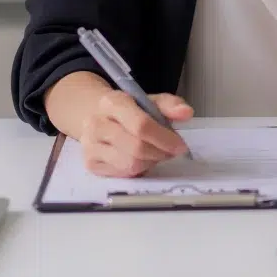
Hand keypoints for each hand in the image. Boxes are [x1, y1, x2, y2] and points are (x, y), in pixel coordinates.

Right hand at [78, 91, 193, 177]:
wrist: (99, 117)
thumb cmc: (130, 111)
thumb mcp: (149, 102)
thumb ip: (170, 105)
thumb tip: (186, 112)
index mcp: (112, 102)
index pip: (141, 124)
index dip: (164, 138)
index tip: (180, 145)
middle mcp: (96, 123)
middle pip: (136, 148)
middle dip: (160, 153)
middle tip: (171, 152)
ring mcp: (90, 145)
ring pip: (130, 164)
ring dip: (150, 162)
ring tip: (156, 153)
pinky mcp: (91, 163)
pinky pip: (122, 174)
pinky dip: (138, 170)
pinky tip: (141, 159)